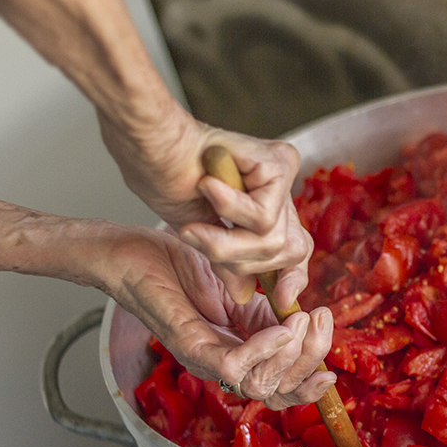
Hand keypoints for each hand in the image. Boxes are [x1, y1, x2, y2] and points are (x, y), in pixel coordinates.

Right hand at [96, 104, 311, 308]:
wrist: (150, 146)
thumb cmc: (167, 179)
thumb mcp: (204, 235)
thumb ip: (231, 261)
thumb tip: (246, 295)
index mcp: (268, 204)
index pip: (296, 250)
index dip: (292, 278)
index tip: (281, 300)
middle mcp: (282, 189)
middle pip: (291, 251)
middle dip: (244, 261)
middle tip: (200, 241)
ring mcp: (283, 174)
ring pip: (274, 240)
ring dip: (227, 242)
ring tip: (195, 222)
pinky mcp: (280, 163)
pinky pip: (265, 217)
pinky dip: (230, 211)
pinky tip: (207, 187)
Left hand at [110, 224, 333, 409]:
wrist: (137, 253)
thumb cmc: (183, 267)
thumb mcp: (245, 290)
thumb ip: (272, 310)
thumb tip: (306, 320)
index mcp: (241, 355)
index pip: (282, 391)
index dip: (309, 386)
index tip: (332, 368)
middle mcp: (224, 366)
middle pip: (279, 392)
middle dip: (309, 360)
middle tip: (319, 321)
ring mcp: (206, 361)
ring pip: (260, 386)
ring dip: (291, 355)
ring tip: (300, 320)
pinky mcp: (189, 348)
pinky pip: (234, 366)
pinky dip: (264, 349)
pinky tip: (281, 326)